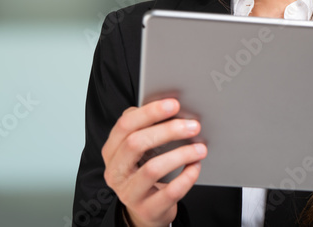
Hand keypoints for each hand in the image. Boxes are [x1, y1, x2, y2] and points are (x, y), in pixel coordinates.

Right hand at [101, 98, 206, 226]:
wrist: (147, 209)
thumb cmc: (146, 170)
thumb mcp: (141, 150)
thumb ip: (148, 128)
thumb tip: (173, 108)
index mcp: (112, 151)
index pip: (125, 125)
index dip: (150, 112)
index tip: (174, 104)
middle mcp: (115, 172)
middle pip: (136, 144)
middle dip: (168, 131)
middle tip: (193, 126)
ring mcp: (129, 192)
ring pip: (152, 169)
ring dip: (181, 154)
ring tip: (200, 148)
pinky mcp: (147, 209)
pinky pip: (169, 192)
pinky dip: (186, 177)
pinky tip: (196, 167)